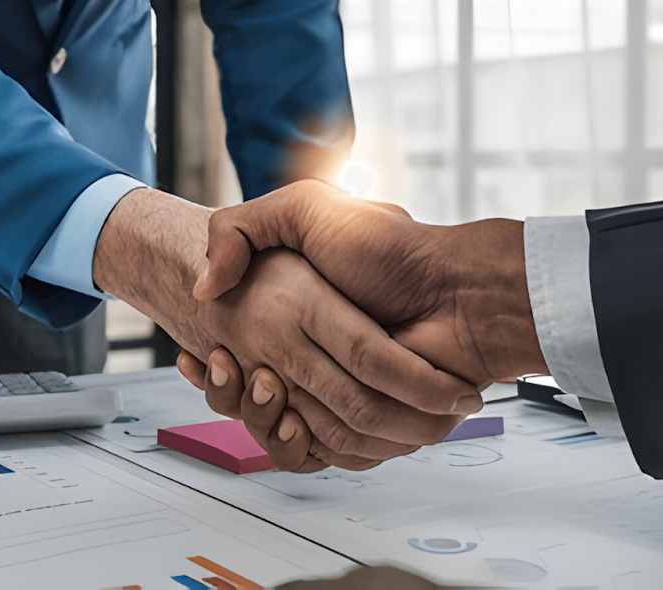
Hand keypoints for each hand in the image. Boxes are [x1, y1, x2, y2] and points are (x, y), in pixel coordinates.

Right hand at [93, 188, 480, 464]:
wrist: (461, 288)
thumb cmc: (394, 248)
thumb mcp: (306, 207)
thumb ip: (244, 227)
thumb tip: (203, 284)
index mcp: (298, 317)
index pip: (237, 358)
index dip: (211, 366)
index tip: (201, 353)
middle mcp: (315, 358)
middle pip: (252, 398)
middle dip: (229, 390)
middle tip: (223, 363)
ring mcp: (340, 393)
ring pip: (278, 430)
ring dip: (255, 416)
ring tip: (255, 382)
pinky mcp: (368, 427)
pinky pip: (322, 454)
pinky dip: (299, 446)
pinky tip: (288, 419)